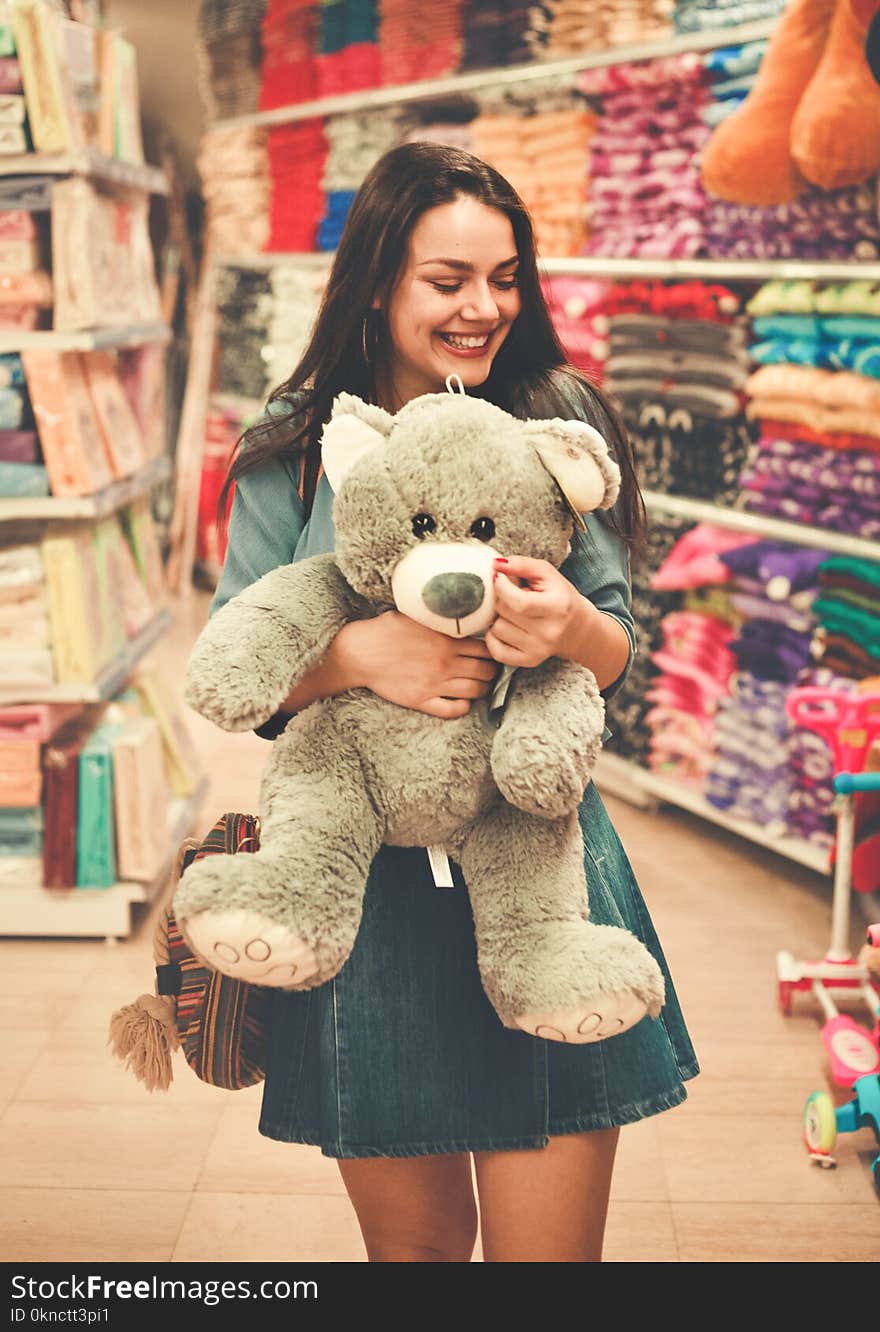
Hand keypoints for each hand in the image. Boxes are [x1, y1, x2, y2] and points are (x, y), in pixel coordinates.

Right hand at [339, 611, 497, 718]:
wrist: (359, 652)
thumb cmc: (385, 630)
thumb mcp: (416, 614)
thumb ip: (440, 616)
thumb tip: (457, 607)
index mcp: (446, 640)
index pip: (486, 648)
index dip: (493, 649)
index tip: (491, 650)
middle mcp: (445, 663)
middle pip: (486, 671)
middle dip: (491, 670)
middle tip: (488, 669)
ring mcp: (434, 684)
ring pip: (475, 691)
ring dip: (481, 688)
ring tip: (478, 684)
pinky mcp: (422, 700)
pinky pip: (453, 710)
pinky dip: (463, 707)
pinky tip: (462, 701)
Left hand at [485, 555, 581, 668]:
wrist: (579, 630)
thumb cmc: (561, 598)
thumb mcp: (548, 574)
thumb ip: (523, 564)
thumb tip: (495, 564)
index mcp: (556, 607)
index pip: (518, 601)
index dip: (501, 587)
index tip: (499, 578)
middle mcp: (548, 632)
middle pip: (504, 612)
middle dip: (501, 599)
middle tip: (512, 596)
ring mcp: (538, 649)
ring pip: (497, 629)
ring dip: (499, 618)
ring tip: (514, 613)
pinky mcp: (529, 661)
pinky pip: (496, 651)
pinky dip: (494, 638)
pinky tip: (506, 628)